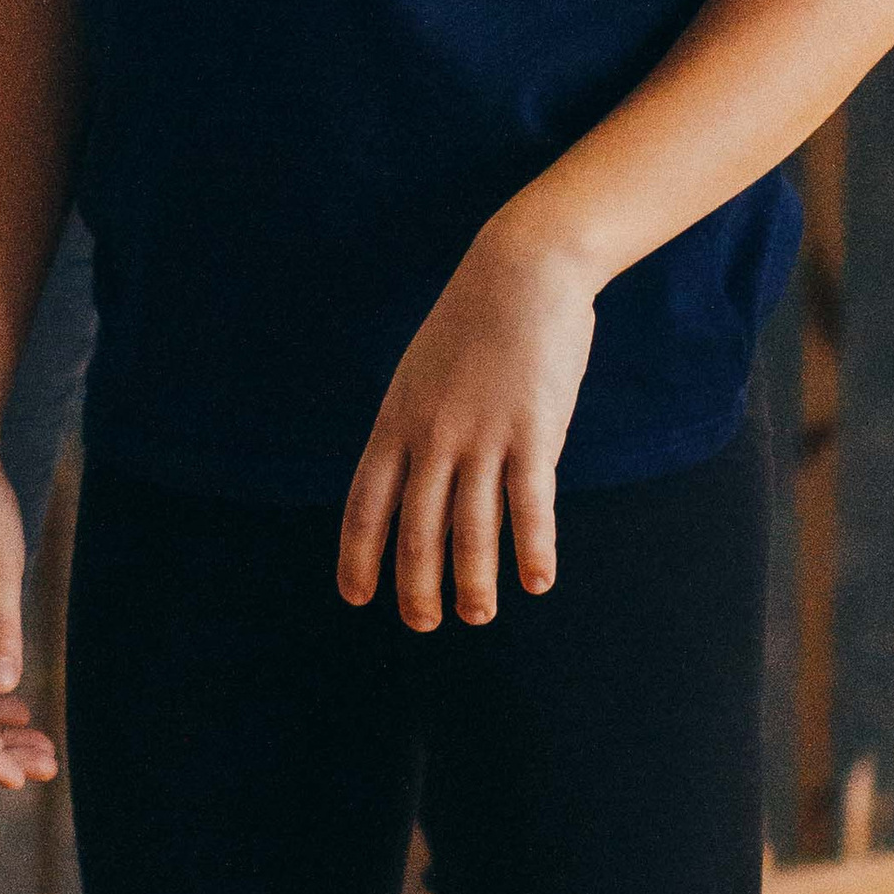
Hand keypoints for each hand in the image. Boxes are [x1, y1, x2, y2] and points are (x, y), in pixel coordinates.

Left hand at [337, 215, 597, 628]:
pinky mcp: (533, 430)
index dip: (359, 554)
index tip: (356, 597)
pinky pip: (530, 504)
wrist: (522, 269)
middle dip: (416, 584)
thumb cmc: (473, 323)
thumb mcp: (422, 373)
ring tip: (477, 615)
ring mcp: (482, 434)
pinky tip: (537, 582)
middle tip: (423, 625)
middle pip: (416, 527)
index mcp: (398, 418)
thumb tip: (415, 481)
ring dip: (473, 581)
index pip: (366, 502)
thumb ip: (416, 426)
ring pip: (471, 527)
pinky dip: (533, 548)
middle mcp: (433, 433)